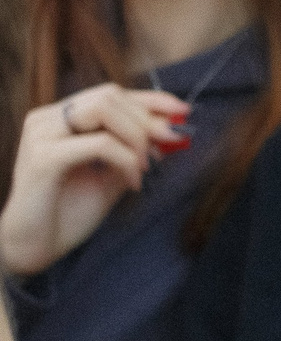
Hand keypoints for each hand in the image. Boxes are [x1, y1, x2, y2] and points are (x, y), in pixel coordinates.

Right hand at [0, 83, 192, 277]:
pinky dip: (126, 159)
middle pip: (109, 96)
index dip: (151, 99)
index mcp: (60, 119)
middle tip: (170, 143)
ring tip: (146, 166)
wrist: (36, 247)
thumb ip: (137, 150)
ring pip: (103, 109)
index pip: (110, 94)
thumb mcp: (113, 174)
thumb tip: (172, 130)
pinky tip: (133, 182)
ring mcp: (41, 136)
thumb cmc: (70, 211)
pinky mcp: (43, 159)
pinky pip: (99, 144)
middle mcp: (46, 120)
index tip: (183, 111)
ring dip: (136, 135)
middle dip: (148, 119)